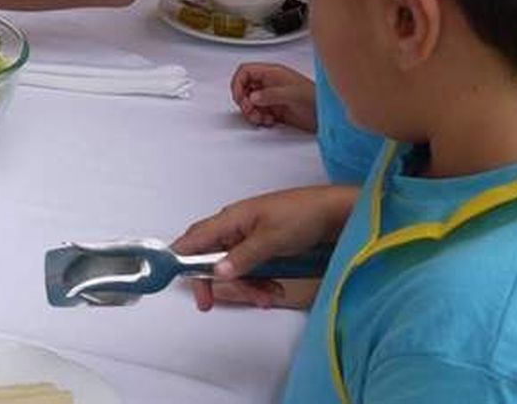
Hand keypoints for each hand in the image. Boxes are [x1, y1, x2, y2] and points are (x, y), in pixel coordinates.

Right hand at [171, 185, 354, 310]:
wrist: (335, 213)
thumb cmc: (301, 216)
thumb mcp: (271, 239)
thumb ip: (243, 257)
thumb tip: (216, 273)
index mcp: (229, 219)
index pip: (193, 240)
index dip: (182, 261)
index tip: (187, 287)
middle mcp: (234, 229)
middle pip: (212, 259)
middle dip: (223, 283)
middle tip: (226, 302)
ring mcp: (249, 239)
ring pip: (233, 269)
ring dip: (247, 286)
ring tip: (268, 297)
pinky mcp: (263, 248)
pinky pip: (251, 270)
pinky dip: (259, 283)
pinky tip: (274, 290)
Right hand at [232, 62, 317, 131]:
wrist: (329, 116)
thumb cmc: (316, 100)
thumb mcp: (293, 94)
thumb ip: (271, 94)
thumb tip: (253, 97)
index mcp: (273, 73)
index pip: (246, 71)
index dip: (238, 83)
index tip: (240, 97)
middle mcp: (270, 83)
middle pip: (244, 87)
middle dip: (244, 100)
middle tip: (249, 110)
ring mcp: (272, 96)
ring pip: (249, 101)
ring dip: (251, 112)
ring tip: (260, 118)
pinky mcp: (275, 109)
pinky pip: (258, 112)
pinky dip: (259, 118)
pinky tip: (269, 120)